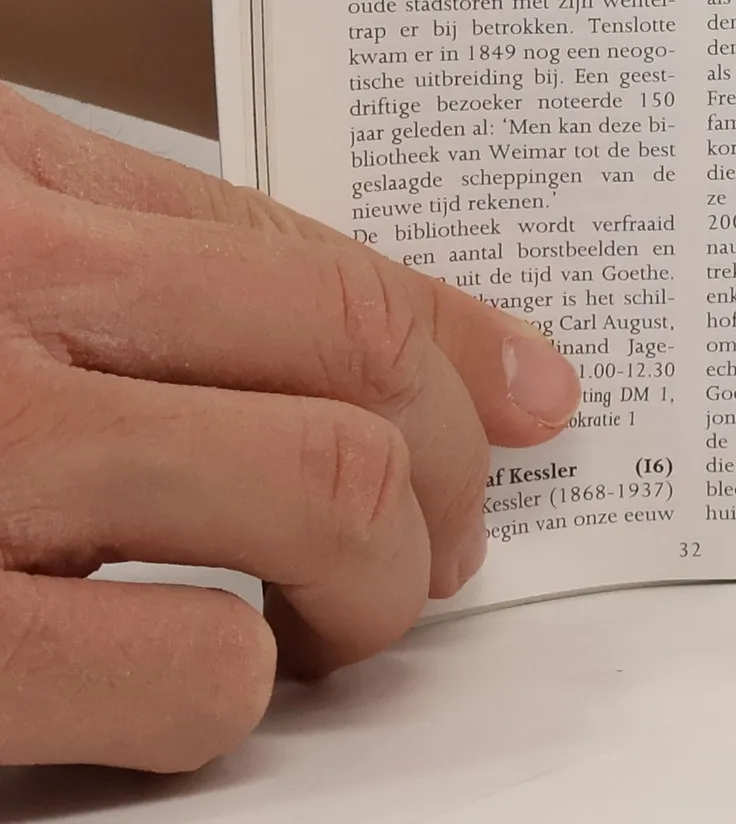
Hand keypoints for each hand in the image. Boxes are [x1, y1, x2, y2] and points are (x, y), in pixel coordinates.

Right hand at [0, 86, 580, 771]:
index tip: (534, 390)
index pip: (296, 246)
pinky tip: (186, 689)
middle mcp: (16, 286)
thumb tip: (369, 346)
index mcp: (18, 190)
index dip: (447, 331)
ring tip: (333, 626)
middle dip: (446, 462)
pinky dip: (232, 696)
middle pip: (347, 346)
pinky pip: (197, 668)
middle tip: (447, 545)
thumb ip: (120, 271)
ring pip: (325, 483)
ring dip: (373, 580)